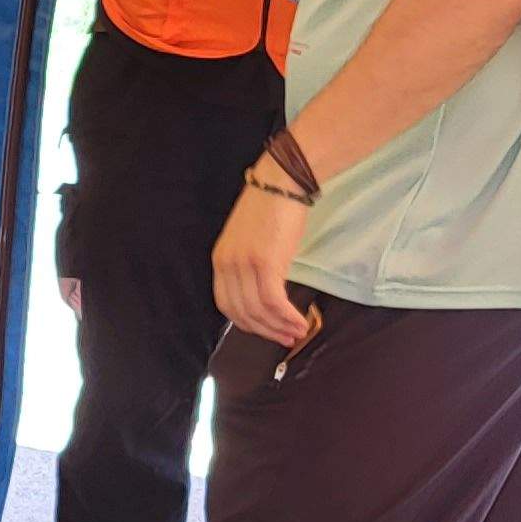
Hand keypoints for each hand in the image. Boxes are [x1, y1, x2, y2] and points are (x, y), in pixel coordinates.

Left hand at [209, 181, 316, 346]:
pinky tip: (301, 321)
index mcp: (220, 260)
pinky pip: (273, 301)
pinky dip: (287, 316)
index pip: (226, 305)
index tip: (266, 331)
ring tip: (298, 332)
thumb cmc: (271, 209)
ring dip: (280, 326)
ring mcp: (244, 264)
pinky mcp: (264, 262)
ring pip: (258, 310)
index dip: (247, 324)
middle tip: (286, 339)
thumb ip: (250, 266)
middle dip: (265, 331)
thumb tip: (265, 293)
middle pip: (241, 313)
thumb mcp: (250, 240)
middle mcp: (227, 264)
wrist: (281, 182)